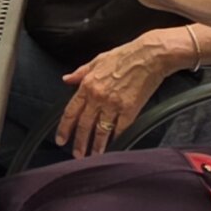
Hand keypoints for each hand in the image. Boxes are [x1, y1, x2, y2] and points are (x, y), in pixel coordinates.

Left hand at [53, 33, 177, 156]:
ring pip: (101, 131)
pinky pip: (120, 130)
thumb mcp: (98, 60)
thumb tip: (67, 79)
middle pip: (84, 125)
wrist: (150, 55)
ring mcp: (114, 105)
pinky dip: (116, 140)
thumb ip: (81, 72)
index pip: (71, 111)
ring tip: (93, 156)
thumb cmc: (126, 55)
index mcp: (88, 85)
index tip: (60, 139)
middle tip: (76, 155)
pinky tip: (113, 146)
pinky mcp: (130, 110)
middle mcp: (98, 97)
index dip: (64, 128)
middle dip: (79, 143)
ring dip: (96, 146)